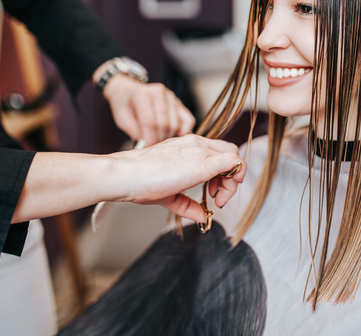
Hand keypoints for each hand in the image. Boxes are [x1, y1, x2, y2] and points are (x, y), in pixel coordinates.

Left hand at [103, 74, 194, 144]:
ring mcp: (172, 97)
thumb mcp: (122, 119)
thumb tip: (148, 145)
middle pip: (164, 124)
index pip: (150, 122)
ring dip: (168, 137)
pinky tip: (175, 136)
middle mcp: (159, 93)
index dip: (149, 139)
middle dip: (158, 140)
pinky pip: (188, 120)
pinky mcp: (180, 103)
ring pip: (175, 124)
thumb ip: (134, 131)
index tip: (146, 148)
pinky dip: (185, 131)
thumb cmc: (124, 105)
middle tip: (152, 147)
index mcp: (142, 95)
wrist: (129, 90)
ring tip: (159, 140)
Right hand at [110, 135, 244, 221]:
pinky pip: (232, 161)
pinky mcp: (202, 162)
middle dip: (231, 175)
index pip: (219, 152)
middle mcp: (197, 143)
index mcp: (190, 145)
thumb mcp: (169, 193)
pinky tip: (218, 196)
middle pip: (231, 152)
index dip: (223, 173)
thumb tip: (202, 216)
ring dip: (232, 179)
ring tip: (216, 198)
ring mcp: (200, 150)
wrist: (126, 175)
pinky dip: (233, 177)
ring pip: (234, 155)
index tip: (213, 192)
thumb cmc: (140, 181)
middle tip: (217, 196)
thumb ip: (188, 204)